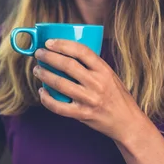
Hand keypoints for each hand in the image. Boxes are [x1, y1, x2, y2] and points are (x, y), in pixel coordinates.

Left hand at [33, 39, 149, 143]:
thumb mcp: (110, 76)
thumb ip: (93, 67)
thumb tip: (67, 54)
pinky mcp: (82, 114)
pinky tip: (42, 92)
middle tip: (39, 54)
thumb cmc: (116, 96)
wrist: (126, 121)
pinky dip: (47, 99)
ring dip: (45, 75)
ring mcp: (89, 99)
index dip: (62, 44)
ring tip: (37, 70)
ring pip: (60, 83)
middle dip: (48, 57)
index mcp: (104, 70)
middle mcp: (97, 83)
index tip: (49, 42)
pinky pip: (59, 106)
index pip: (81, 51)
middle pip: (67, 65)